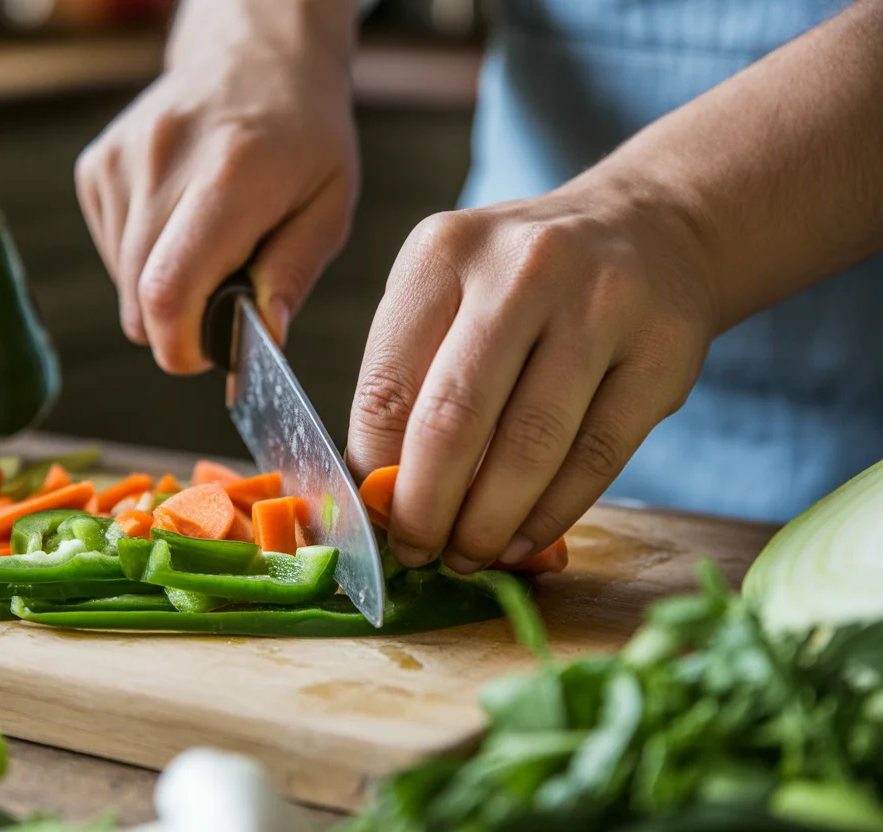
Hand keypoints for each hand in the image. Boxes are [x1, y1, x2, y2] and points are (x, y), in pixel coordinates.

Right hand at [74, 2, 358, 373]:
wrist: (256, 56)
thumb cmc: (304, 138)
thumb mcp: (329, 206)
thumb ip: (293, 274)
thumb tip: (263, 338)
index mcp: (230, 175)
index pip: (169, 290)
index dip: (179, 345)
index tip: (206, 353)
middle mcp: (164, 161)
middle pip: (140, 297)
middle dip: (178, 324)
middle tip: (222, 299)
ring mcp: (122, 159)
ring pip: (124, 279)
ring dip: (162, 288)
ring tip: (208, 242)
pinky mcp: (97, 164)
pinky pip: (112, 249)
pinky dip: (144, 257)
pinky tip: (180, 220)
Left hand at [346, 181, 719, 571]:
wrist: (649, 231)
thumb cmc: (520, 283)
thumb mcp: (449, 294)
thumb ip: (409, 379)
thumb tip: (381, 495)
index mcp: (444, 253)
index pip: (387, 386)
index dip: (374, 472)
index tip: (373, 520)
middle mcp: (523, 269)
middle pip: (454, 419)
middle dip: (425, 507)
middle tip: (416, 552)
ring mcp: (601, 307)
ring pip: (529, 447)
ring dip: (488, 523)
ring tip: (466, 555)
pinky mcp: (663, 354)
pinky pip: (596, 458)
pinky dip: (549, 515)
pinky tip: (522, 539)